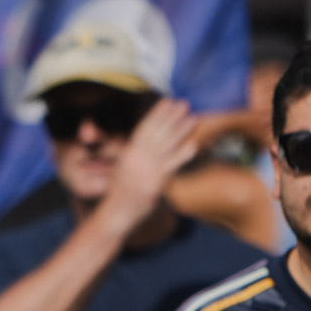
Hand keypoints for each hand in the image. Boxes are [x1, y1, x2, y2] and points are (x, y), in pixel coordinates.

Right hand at [106, 98, 199, 227]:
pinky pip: (172, 165)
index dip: (156, 113)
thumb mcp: (123, 165)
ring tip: (192, 118)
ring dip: (180, 130)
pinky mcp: (157, 181)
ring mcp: (148, 168)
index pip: (145, 127)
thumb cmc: (120, 189)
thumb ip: (134, 152)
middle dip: (171, 116)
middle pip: (157, 132)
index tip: (167, 101)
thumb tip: (145, 140)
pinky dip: (183, 155)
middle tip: (183, 103)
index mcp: (130, 151)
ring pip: (166, 145)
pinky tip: (193, 144)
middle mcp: (138, 157)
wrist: (118, 209)